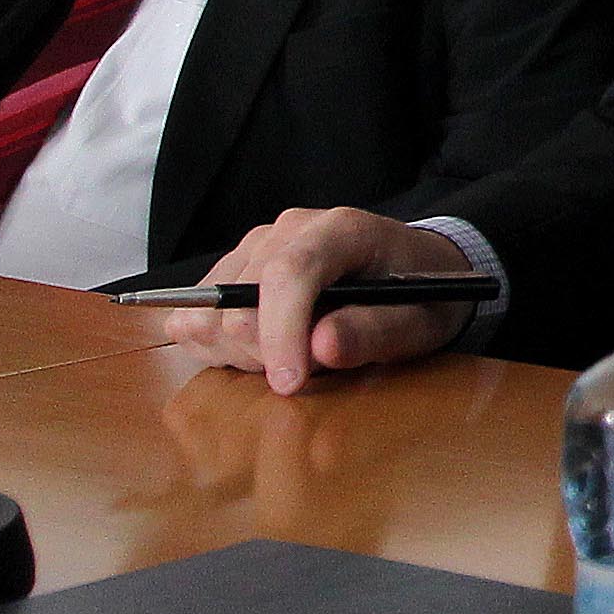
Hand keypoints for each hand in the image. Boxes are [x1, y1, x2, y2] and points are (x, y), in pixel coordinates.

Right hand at [161, 208, 475, 395]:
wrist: (412, 270)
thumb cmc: (420, 296)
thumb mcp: (419, 322)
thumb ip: (374, 333)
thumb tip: (321, 347)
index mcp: (341, 230)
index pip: (288, 274)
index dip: (281, 333)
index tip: (290, 383)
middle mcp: (287, 230)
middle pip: (239, 302)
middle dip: (269, 354)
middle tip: (313, 373)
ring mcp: (253, 247)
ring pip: (208, 315)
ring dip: (243, 355)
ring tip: (294, 357)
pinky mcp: (230, 270)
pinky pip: (193, 318)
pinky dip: (218, 348)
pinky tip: (262, 352)